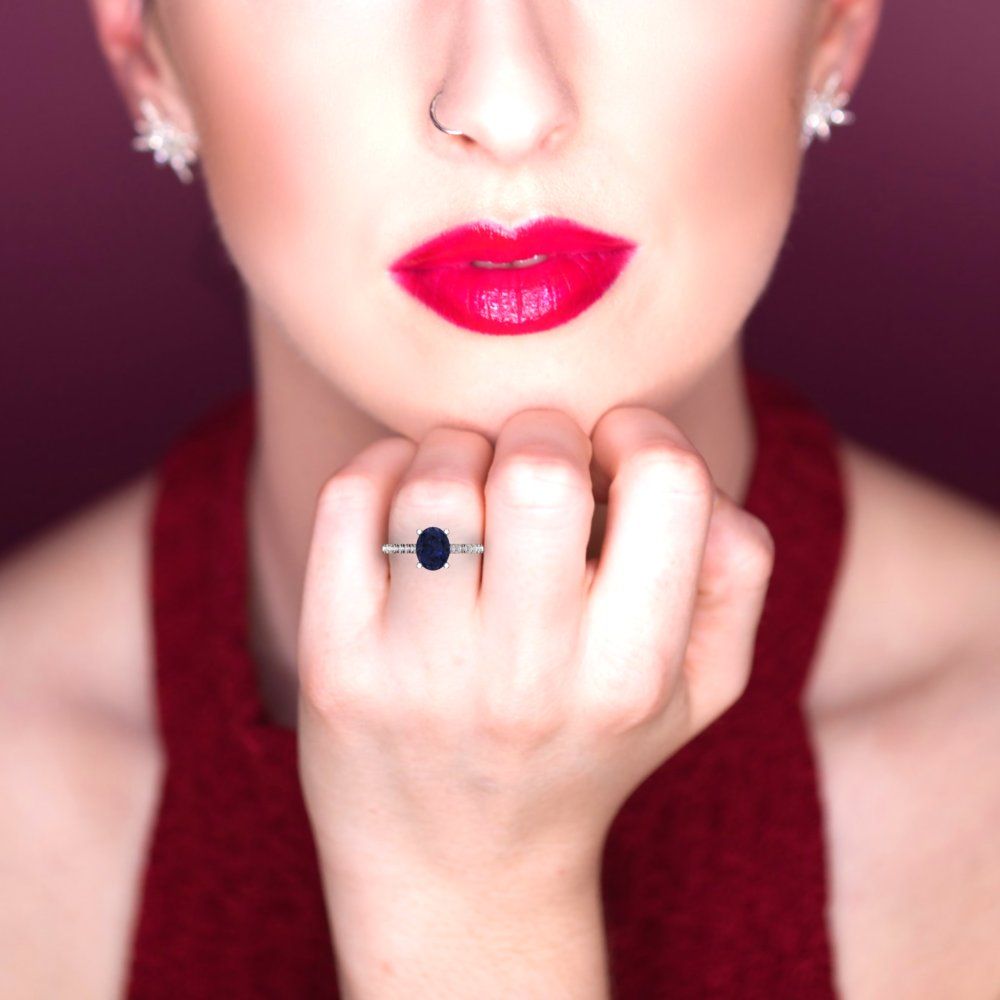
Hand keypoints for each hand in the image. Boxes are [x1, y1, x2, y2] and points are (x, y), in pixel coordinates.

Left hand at [296, 405, 774, 892]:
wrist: (461, 871)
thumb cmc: (585, 754)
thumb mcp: (697, 689)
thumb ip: (734, 573)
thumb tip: (693, 474)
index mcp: (631, 673)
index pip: (667, 484)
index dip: (639, 433)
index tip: (608, 452)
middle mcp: (527, 678)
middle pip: (537, 469)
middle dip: (538, 429)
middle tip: (529, 461)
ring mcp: (421, 674)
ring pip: (436, 478)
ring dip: (454, 447)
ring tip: (466, 485)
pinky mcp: (336, 665)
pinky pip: (347, 504)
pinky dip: (378, 466)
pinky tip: (402, 497)